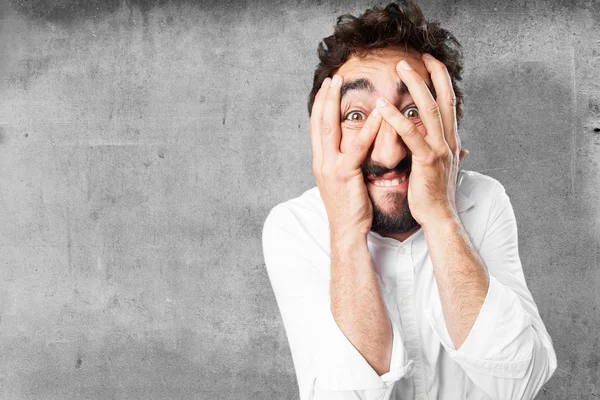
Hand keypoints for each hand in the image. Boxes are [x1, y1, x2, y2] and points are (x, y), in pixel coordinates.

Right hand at [310, 75, 382, 240]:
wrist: (347, 231)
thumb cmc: (351, 208)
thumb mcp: (343, 181)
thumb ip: (345, 162)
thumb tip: (354, 148)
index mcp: (321, 162)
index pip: (317, 128)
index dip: (320, 106)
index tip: (327, 87)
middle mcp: (321, 161)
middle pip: (319, 122)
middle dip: (324, 97)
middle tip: (331, 77)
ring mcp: (330, 167)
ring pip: (329, 128)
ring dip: (334, 103)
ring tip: (341, 84)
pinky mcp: (344, 174)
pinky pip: (355, 147)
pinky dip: (366, 128)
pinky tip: (375, 114)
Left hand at [374, 54, 468, 226]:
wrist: (439, 217)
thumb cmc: (436, 194)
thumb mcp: (445, 169)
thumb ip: (451, 154)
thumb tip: (463, 149)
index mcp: (450, 140)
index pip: (447, 102)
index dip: (441, 80)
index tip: (430, 62)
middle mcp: (448, 140)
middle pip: (442, 98)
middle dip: (430, 74)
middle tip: (416, 55)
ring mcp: (439, 149)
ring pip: (429, 110)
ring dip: (414, 86)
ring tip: (400, 68)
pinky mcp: (426, 161)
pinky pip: (411, 135)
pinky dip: (396, 119)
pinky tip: (383, 107)